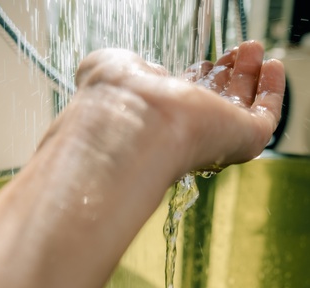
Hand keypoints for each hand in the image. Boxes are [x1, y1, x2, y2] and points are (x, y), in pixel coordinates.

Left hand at [75, 41, 284, 177]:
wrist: (134, 123)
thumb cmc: (118, 98)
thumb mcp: (114, 70)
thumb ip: (130, 68)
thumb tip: (150, 71)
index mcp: (161, 119)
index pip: (185, 102)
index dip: (198, 80)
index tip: (205, 63)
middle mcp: (189, 131)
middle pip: (215, 104)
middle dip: (226, 76)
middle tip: (234, 53)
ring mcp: (217, 137)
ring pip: (241, 107)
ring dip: (249, 77)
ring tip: (253, 49)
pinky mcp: (244, 139)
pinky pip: (267, 114)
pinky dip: (272, 91)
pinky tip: (272, 66)